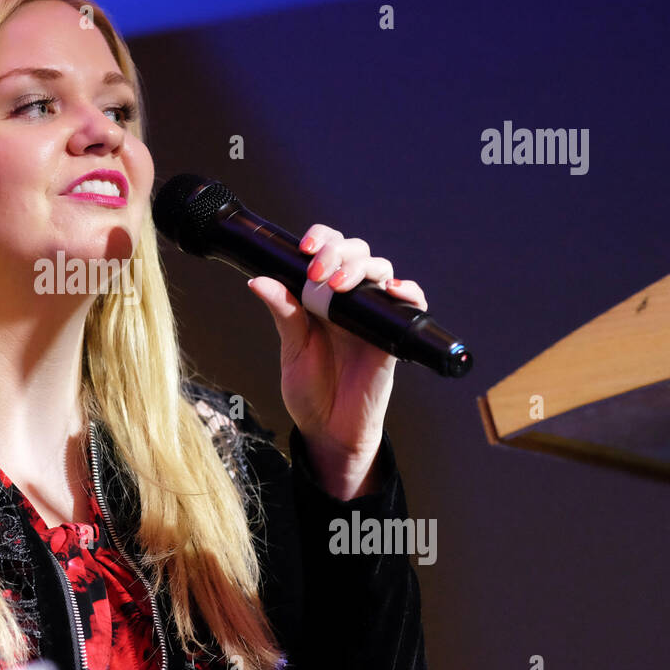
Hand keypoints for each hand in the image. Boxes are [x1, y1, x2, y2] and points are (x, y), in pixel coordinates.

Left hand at [247, 225, 426, 500]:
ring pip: (381, 270)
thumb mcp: (292, 350)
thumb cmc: (310, 391)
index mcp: (321, 297)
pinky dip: (408, 291)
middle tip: (319, 273)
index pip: (328, 250)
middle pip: (357, 252)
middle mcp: (349, 300)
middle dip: (339, 252)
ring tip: (341, 284)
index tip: (306, 248)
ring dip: (362, 268)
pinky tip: (392, 290)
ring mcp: (373, 316)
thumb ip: (283, 314)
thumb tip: (259, 281)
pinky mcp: (392, 336)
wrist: (329, 430)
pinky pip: (410, 305)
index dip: (322, 239)